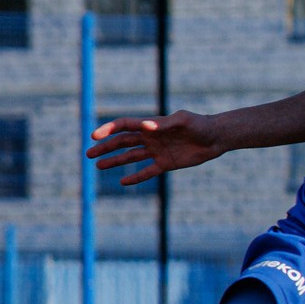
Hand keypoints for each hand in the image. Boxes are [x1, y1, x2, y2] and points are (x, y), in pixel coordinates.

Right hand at [86, 110, 227, 186]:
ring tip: (98, 166)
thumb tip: (145, 125)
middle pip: (122, 142)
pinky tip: (123, 182)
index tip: (94, 136)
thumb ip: (164, 123)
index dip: (108, 130)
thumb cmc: (200, 125)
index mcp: (151, 125)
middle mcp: (150, 137)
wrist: (216, 138)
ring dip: (114, 161)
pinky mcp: (166, 164)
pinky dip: (135, 177)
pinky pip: (147, 171)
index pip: (124, 126)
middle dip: (105, 148)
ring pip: (130, 157)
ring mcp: (157, 151)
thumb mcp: (183, 121)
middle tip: (89, 155)